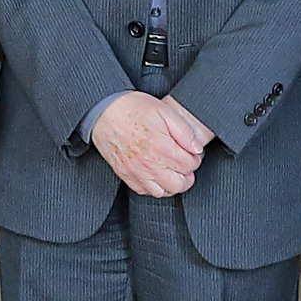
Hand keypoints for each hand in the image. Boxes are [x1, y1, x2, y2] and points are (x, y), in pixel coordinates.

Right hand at [88, 92, 208, 198]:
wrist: (103, 110)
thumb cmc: (131, 107)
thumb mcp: (164, 110)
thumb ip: (184, 131)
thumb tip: (196, 148)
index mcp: (162, 147)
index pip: (189, 166)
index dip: (195, 160)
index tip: (192, 154)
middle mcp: (149, 164)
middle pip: (178, 184)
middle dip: (187, 176)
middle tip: (185, 166)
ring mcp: (136, 171)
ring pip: (162, 193)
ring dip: (171, 185)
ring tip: (172, 173)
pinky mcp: (124, 174)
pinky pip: (143, 191)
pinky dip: (153, 188)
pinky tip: (156, 176)